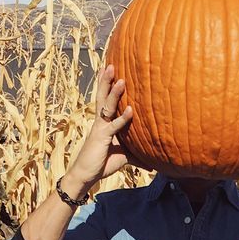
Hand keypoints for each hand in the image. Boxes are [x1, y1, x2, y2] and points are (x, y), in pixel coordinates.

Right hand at [63, 64, 134, 192]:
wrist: (86, 175)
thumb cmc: (102, 163)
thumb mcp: (123, 157)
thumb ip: (137, 155)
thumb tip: (152, 163)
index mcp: (103, 122)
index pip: (105, 100)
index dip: (107, 85)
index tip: (110, 69)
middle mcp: (100, 122)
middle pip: (103, 96)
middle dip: (106, 80)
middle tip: (111, 64)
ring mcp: (100, 128)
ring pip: (107, 106)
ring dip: (114, 92)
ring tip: (121, 79)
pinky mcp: (102, 138)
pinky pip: (114, 126)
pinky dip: (123, 118)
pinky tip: (131, 110)